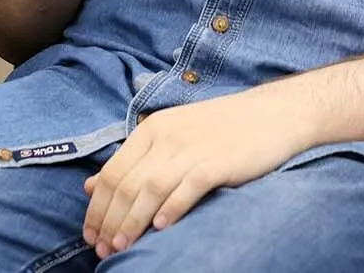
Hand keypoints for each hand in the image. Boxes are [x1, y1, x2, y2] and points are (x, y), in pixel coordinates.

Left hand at [81, 88, 310, 256]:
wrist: (273, 115)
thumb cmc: (220, 130)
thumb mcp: (170, 137)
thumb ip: (133, 161)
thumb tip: (90, 185)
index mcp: (150, 130)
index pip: (111, 172)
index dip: (96, 207)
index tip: (90, 235)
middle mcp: (166, 137)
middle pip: (126, 183)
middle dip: (109, 221)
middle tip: (102, 249)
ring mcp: (192, 149)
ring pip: (150, 188)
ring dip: (132, 221)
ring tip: (122, 246)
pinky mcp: (218, 162)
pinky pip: (188, 187)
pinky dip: (172, 208)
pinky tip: (160, 228)